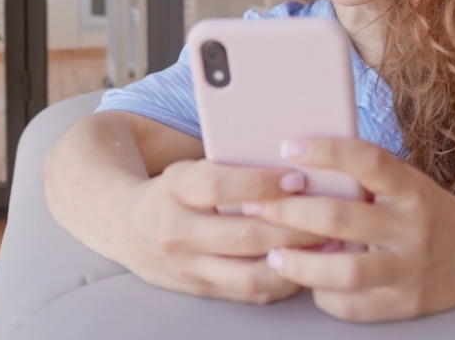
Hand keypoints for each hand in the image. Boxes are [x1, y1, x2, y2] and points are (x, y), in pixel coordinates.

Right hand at [115, 159, 328, 304]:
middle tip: (329, 214)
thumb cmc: (173, 190)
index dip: (261, 183)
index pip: (220, 185)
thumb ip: (230, 166)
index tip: (298, 177)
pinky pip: (249, 293)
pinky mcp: (201, 290)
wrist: (125, 226)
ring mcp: (188, 267)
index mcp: (175, 190)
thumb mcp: (190, 167)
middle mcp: (178, 232)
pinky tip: (306, 265)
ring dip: (295, 261)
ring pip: (250, 274)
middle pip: (244, 235)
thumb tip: (291, 160)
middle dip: (294, 226)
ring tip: (327, 244)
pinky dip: (283, 281)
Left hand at [250, 138, 454, 321]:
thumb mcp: (406, 184)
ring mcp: (411, 270)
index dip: (326, 151)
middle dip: (290, 213)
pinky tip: (310, 281)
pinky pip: (353, 306)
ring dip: (301, 263)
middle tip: (257, 206)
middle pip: (342, 219)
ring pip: (345, 272)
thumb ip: (364, 180)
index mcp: (411, 189)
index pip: (367, 161)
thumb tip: (296, 167)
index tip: (287, 147)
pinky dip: (323, 294)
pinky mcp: (406, 305)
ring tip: (275, 253)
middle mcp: (413, 228)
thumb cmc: (429, 212)